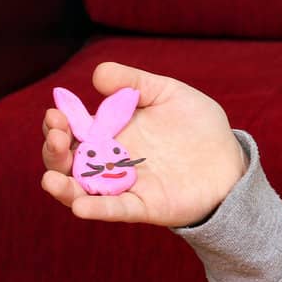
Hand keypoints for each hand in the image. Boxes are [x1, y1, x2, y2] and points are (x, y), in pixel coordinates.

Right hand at [40, 61, 245, 227]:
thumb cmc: (197, 126)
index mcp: (109, 133)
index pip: (72, 130)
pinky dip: (98, 209)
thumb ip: (135, 83)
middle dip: (55, 150)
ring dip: (63, 186)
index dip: (58, 124)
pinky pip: (116, 209)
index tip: (55, 113)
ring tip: (51, 179)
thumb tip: (98, 73)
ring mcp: (123, 185)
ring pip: (81, 190)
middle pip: (68, 161)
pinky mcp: (143, 205)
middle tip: (58, 137)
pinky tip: (81, 206)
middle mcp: (108, 161)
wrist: (230, 158)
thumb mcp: (168, 94)